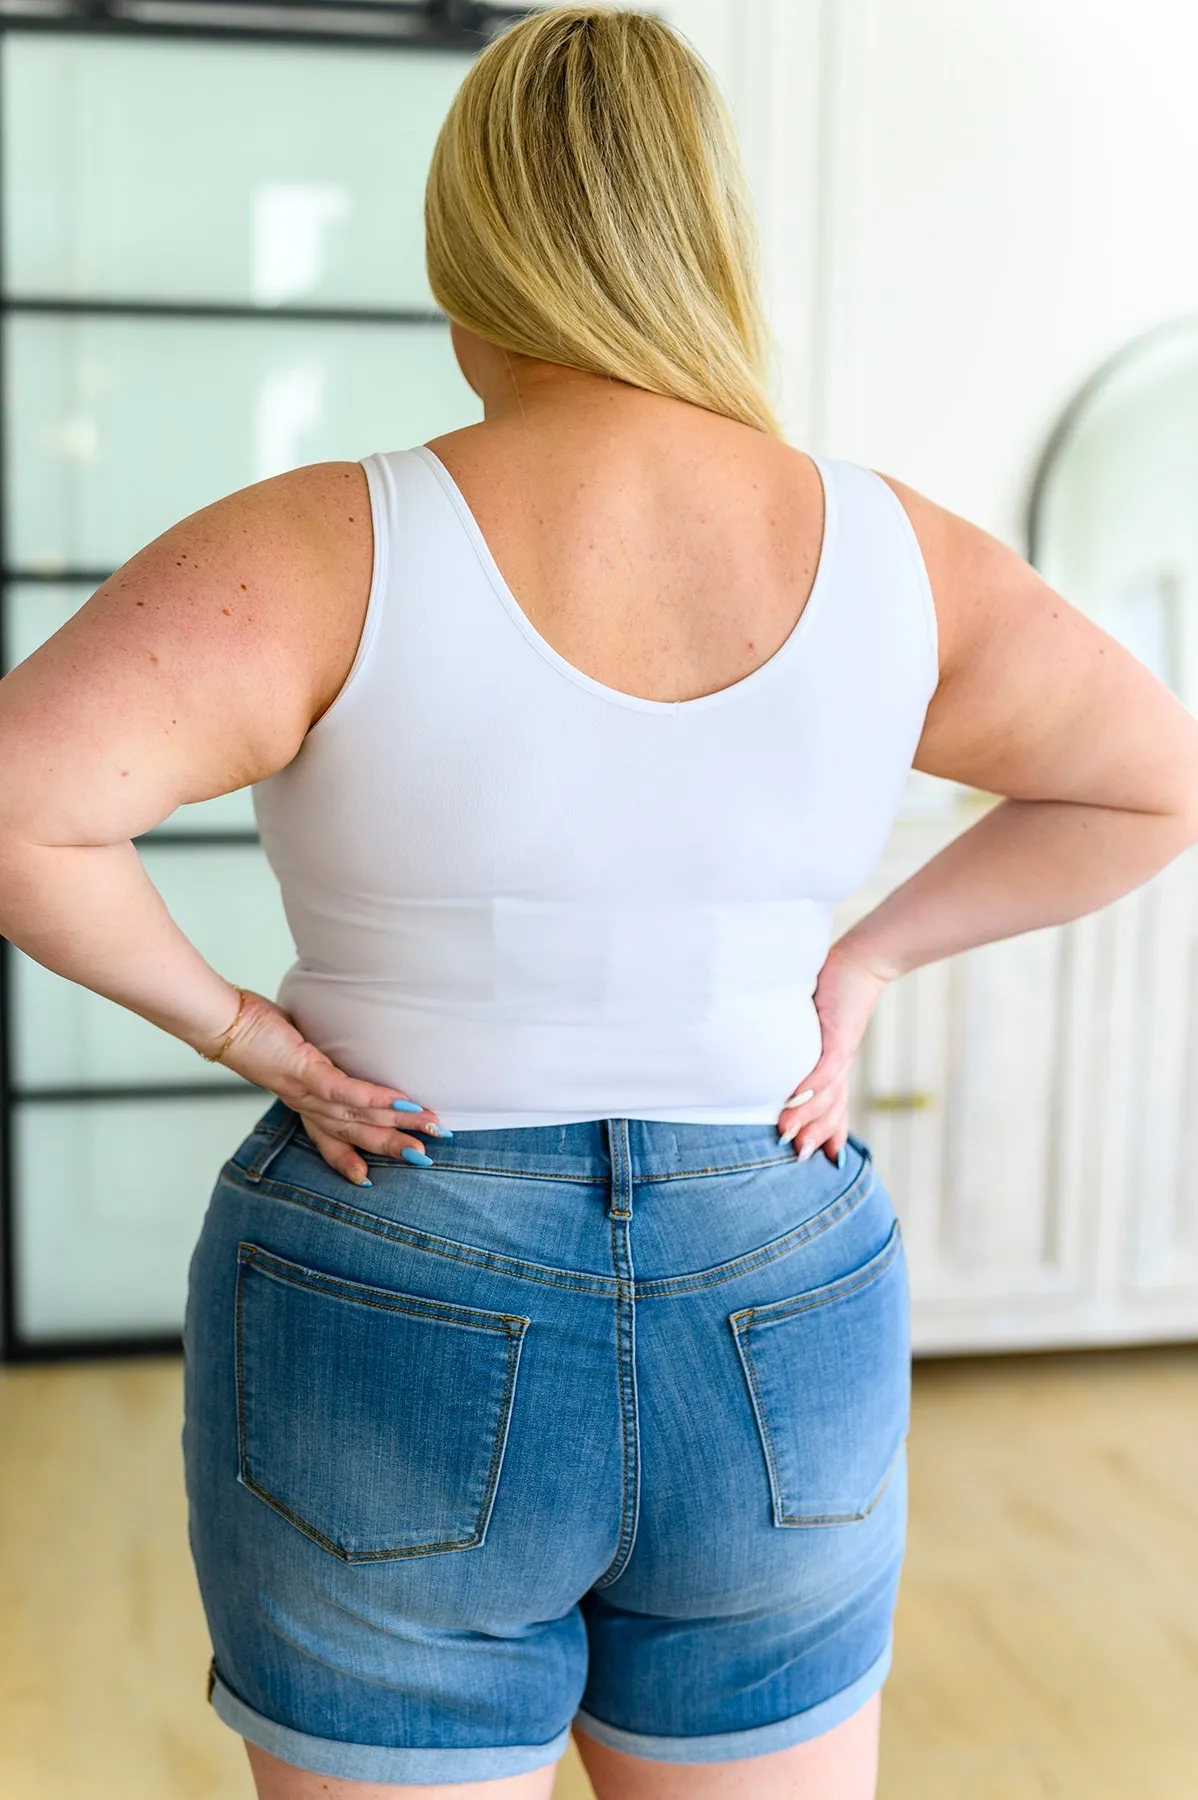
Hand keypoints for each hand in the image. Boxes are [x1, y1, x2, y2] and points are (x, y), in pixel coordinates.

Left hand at [211, 988, 443, 1185]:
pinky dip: (377, 1099)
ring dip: (399, 1124)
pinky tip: (405, 1102)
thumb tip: (326, 1047)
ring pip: (359, 1115)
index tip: (370, 1180)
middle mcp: (307, 1104)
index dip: (350, 1160)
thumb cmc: (254, 1031)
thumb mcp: (288, 1050)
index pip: (330, 1139)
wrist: (222, 1023)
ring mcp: (307, 1091)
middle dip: (393, 1147)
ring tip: (432, 1128)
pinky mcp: (307, 1071)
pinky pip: (348, 1091)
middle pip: (355, 1133)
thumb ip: (310, 1057)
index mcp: (303, 1102)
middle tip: (426, 1161)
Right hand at [776, 942, 892, 1164]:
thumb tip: (777, 1060)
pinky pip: (825, 1067)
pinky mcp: (838, 1036)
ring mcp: (839, 1053)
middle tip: (798, 1158)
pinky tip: (797, 1100)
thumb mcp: (813, 1023)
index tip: (818, 1157)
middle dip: (815, 1135)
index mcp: (834, 1065)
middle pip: (831, 1109)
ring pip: (826, 1095)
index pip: (832, 1105)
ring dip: (806, 1118)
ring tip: (787, 1137)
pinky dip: (811, 1086)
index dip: (826, 1132)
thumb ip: (799, 1042)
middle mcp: (839, 1065)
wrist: (862, 963)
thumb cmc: (835, 988)